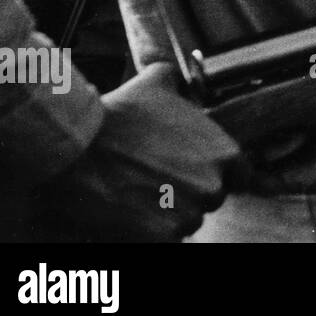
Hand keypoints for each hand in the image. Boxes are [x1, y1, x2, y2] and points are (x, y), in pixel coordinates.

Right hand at [30, 63, 240, 241]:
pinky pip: (165, 240)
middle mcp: (213, 186)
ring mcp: (189, 215)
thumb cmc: (117, 115)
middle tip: (155, 180)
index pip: (240, 175)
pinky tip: (129, 212)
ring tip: (136, 193)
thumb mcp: (154, 84)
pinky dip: (149, 233)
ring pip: (186, 221)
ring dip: (168, 213)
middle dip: (188, 191)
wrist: (76, 149)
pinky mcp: (163, 239)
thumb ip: (175, 78)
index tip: (195, 172)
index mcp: (224, 153)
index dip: (218, 174)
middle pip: (209, 198)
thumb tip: (175, 75)